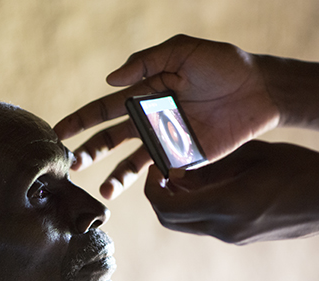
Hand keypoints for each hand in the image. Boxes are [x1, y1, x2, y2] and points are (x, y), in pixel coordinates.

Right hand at [54, 34, 279, 198]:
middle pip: (112, 137)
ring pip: (132, 160)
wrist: (260, 89)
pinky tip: (134, 191)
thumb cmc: (223, 64)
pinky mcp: (185, 157)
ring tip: (102, 191)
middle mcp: (151, 118)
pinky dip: (144, 183)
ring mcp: (167, 140)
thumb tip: (110, 80)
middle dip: (90, 149)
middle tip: (72, 162)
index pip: (106, 107)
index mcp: (146, 92)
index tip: (59, 131)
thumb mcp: (183, 50)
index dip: (82, 119)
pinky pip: (159, 171)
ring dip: (115, 175)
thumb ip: (147, 61)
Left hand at [144, 141, 318, 243]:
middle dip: (159, 196)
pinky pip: (205, 224)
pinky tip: (205, 183)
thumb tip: (178, 167)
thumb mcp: (253, 156)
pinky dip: (195, 206)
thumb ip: (212, 163)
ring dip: (177, 201)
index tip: (155, 167)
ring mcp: (233, 237)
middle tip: (162, 171)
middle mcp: (225, 229)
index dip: (152, 188)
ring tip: (184, 173)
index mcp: (226, 206)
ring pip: (187, 224)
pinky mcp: (241, 237)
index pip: (167, 207)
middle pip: (171, 221)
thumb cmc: (301, 169)